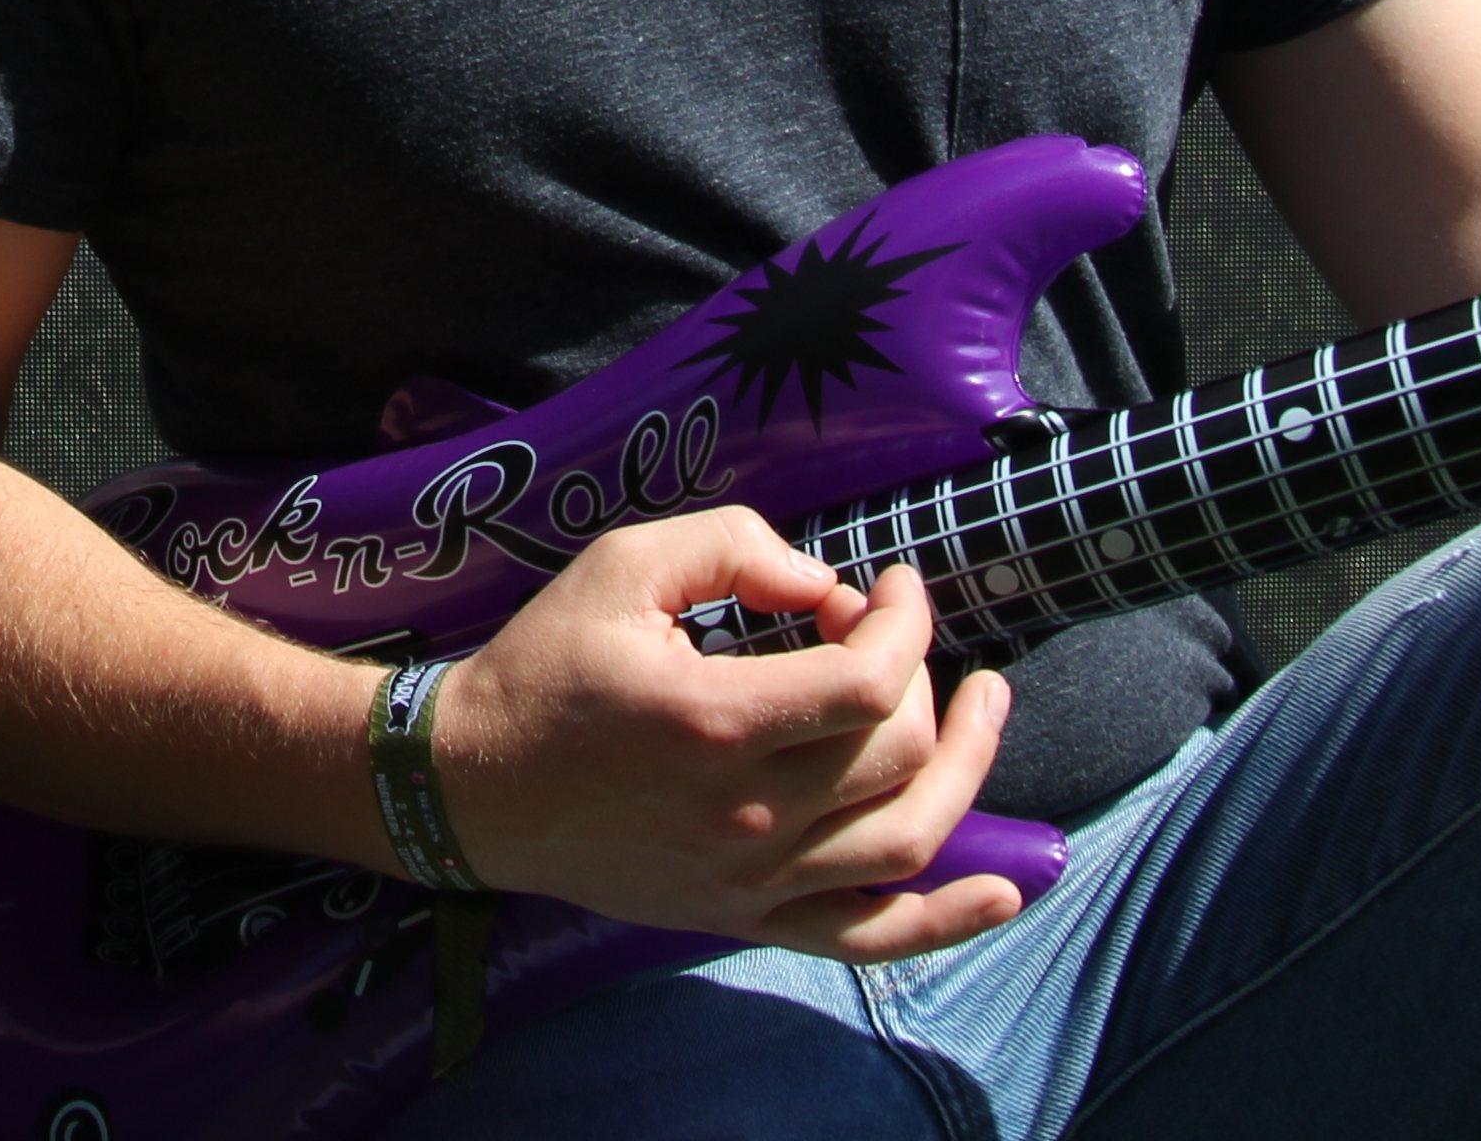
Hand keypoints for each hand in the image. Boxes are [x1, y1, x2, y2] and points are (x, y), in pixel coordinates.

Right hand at [436, 514, 1025, 958]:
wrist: (472, 786)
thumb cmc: (545, 665)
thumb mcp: (622, 566)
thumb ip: (733, 544)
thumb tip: (825, 583)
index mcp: (714, 723)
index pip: (868, 682)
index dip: (904, 620)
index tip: (889, 584)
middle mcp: (745, 815)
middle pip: (898, 755)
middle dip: (922, 678)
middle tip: (887, 636)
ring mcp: (750, 879)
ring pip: (906, 841)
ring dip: (967, 769)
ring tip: (983, 706)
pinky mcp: (745, 917)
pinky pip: (871, 936)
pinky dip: (949, 917)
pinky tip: (1007, 886)